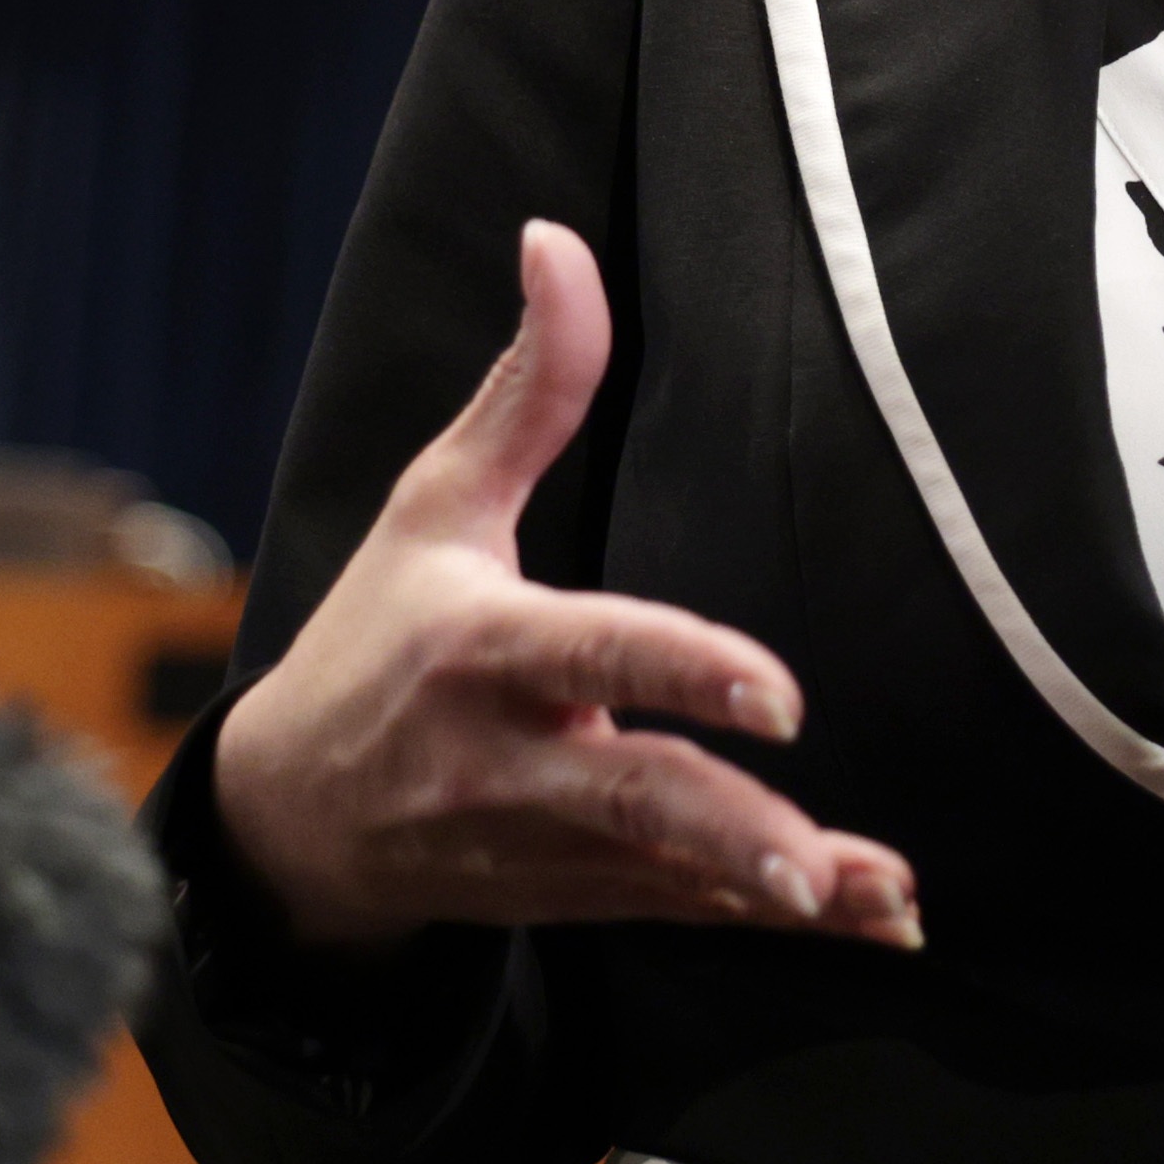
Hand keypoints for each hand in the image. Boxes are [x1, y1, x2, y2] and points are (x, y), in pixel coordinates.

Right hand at [214, 220, 922, 951]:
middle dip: (723, 829)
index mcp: (477, 650)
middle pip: (628, 797)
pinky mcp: (572, 898)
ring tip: (874, 897)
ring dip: (772, 889)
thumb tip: (557, 239)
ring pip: (667, 874)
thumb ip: (527, 388)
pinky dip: (773, 924)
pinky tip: (875, 920)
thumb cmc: (379, 636)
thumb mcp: (434, 505)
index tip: (778, 691)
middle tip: (810, 857)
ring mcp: (540, 845)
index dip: (680, 671)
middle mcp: (505, 760)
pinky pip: (681, 915)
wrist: (287, 821)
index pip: (587, 656)